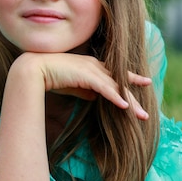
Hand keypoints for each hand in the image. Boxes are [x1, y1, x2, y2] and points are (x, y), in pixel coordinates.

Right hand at [19, 52, 151, 119]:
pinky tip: (125, 106)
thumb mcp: (73, 85)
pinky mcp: (86, 75)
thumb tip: (96, 97)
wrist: (35, 69)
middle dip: (135, 96)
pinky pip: (105, 88)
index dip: (131, 78)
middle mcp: (95, 65)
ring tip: (141, 115)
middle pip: (120, 82)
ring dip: (130, 102)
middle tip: (146, 111)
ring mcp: (91, 69)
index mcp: (92, 65)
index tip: (144, 83)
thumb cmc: (51, 76)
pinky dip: (115, 97)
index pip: (116, 73)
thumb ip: (86, 90)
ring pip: (116, 87)